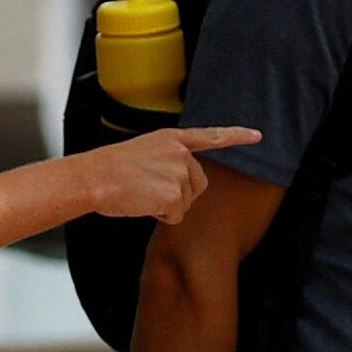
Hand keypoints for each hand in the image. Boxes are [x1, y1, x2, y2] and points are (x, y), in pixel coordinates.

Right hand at [73, 125, 258, 222]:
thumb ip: (168, 159)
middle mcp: (180, 153)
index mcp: (172, 139)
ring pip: (186, 202)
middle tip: (148, 188)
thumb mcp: (144, 152)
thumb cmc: (110, 169)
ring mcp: (178, 173)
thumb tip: (181, 183)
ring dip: (166, 204)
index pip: (210, 136)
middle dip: (179, 193)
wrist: (94, 178)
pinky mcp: (174, 195)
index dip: (236, 136)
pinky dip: (160, 215)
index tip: (257, 136)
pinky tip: (143, 203)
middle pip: (197, 184)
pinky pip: (176, 215)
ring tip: (141, 192)